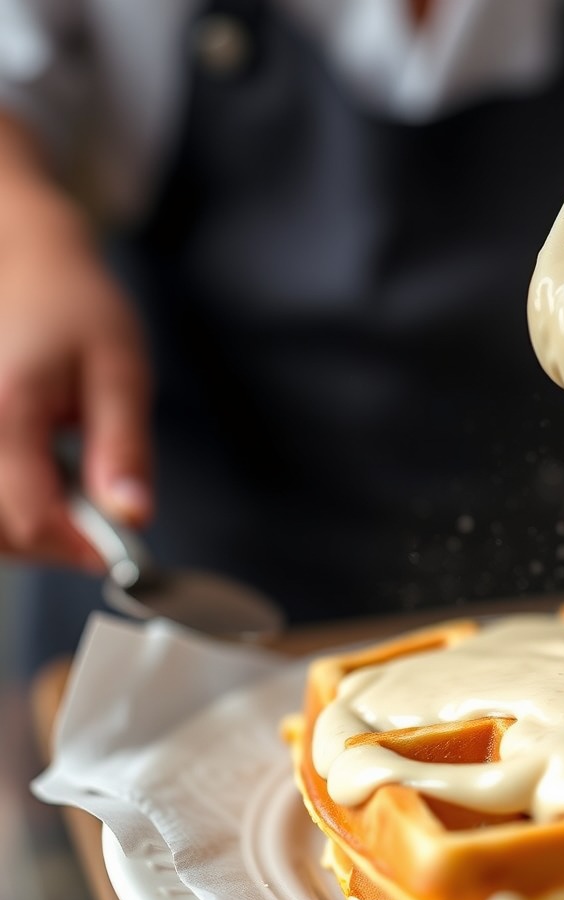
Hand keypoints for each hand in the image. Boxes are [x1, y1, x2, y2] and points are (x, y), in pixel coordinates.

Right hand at [0, 162, 152, 570]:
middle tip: (101, 524)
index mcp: (4, 411)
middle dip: (54, 546)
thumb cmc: (78, 311)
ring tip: (72, 502)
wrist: (28, 269)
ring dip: (28, 535)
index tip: (121, 550)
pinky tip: (40, 488)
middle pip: (0, 535)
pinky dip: (10, 514)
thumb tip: (133, 517)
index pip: (30, 518)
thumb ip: (124, 448)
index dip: (80, 549)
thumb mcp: (122, 373)